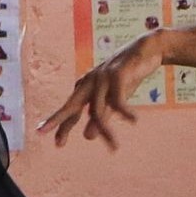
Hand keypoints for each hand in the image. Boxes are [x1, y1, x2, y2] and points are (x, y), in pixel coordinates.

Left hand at [40, 34, 163, 148]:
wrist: (148, 49)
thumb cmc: (128, 74)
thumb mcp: (113, 98)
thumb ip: (100, 116)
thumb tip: (87, 136)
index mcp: (87, 86)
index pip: (71, 109)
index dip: (59, 123)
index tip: (47, 137)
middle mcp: (90, 81)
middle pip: (72, 105)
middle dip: (60, 121)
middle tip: (56, 141)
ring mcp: (102, 77)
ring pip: (98, 111)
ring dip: (107, 132)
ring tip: (115, 147)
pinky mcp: (117, 74)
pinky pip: (118, 100)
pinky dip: (125, 112)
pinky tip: (134, 120)